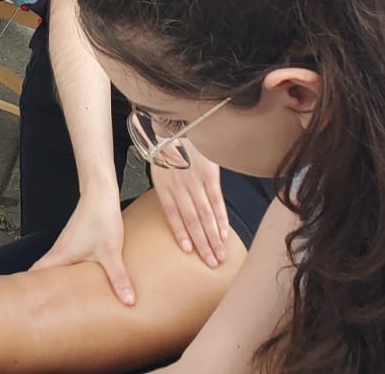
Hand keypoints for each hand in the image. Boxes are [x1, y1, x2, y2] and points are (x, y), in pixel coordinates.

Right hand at [30, 191, 134, 304]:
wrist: (100, 193)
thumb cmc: (101, 218)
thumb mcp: (111, 253)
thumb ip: (118, 278)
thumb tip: (128, 301)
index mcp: (60, 255)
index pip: (34, 274)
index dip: (27, 289)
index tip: (26, 306)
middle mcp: (59, 250)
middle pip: (41, 272)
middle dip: (41, 289)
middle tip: (43, 309)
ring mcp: (66, 244)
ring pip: (54, 266)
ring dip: (55, 280)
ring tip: (60, 300)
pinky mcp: (75, 241)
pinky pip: (64, 260)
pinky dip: (65, 271)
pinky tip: (77, 279)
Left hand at [150, 142, 229, 268]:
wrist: (178, 121)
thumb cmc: (167, 148)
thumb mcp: (160, 167)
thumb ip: (170, 190)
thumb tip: (180, 214)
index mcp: (163, 184)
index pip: (173, 214)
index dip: (182, 233)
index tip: (189, 251)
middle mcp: (179, 184)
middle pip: (192, 219)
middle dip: (203, 244)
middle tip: (212, 264)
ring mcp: (195, 179)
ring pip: (206, 214)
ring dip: (214, 237)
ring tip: (220, 255)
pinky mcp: (210, 173)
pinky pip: (217, 200)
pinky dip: (221, 218)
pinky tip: (224, 233)